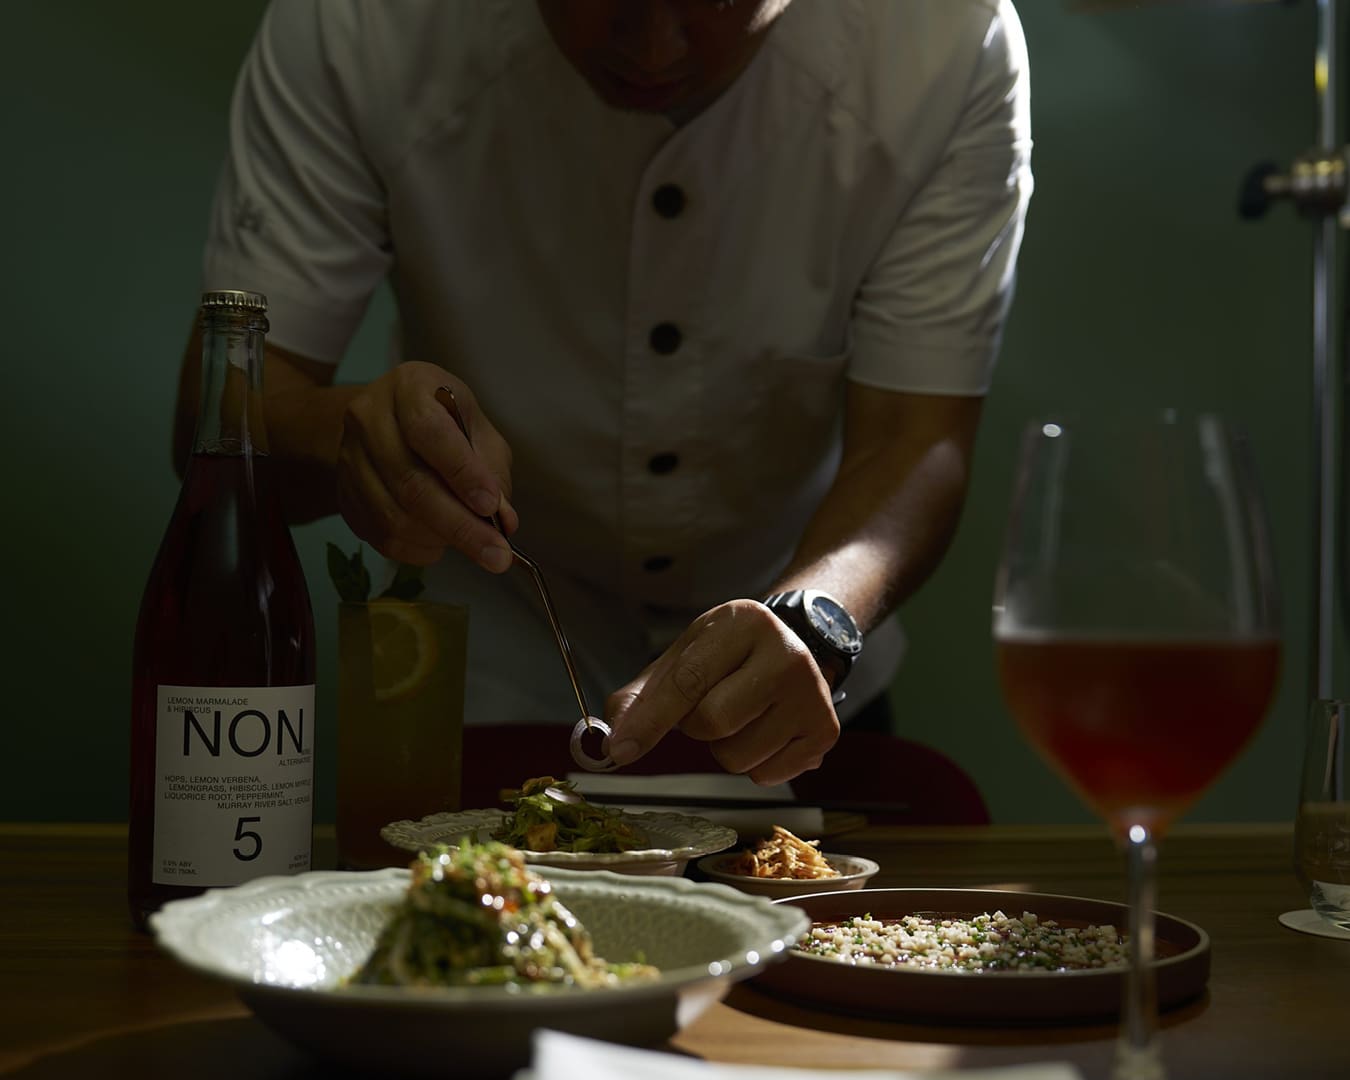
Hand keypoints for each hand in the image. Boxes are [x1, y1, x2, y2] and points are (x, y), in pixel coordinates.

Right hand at [336, 361, 518, 568]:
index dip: (461, 472)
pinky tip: (439, 543)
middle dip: (460, 526)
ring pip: (393, 516)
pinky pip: (380, 536)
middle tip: (496, 554)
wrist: (389, 424)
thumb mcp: (478, 430)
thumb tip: (503, 521)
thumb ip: (493, 472)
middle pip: (410, 483)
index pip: (429, 432)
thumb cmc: (444, 422)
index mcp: (408, 387)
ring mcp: (349, 458)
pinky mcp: (343, 494)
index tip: (490, 506)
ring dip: (440, 539)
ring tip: (471, 543)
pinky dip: (418, 549)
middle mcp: (368, 418)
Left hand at [604, 599, 839, 784]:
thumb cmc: (731, 655)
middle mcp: (786, 655)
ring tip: (741, 718)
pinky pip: (766, 775)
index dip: (649, 721)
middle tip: (709, 705)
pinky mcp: (825, 732)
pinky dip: (755, 764)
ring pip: (737, 756)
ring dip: (724, 748)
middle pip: (712, 723)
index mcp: (744, 623)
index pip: (687, 681)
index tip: (621, 750)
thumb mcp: (685, 656)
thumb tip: (614, 736)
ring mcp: (812, 695)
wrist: (795, 648)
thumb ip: (644, 695)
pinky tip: (765, 732)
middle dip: (695, 727)